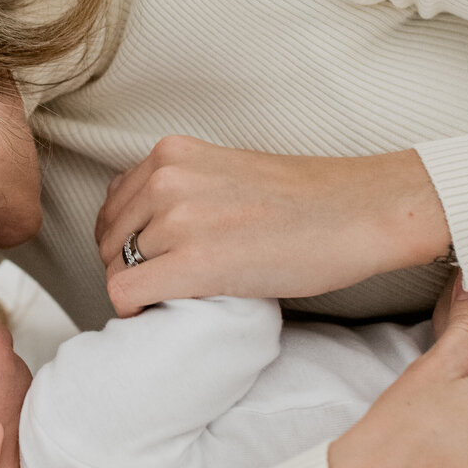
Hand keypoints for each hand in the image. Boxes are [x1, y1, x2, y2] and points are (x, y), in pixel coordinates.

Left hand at [97, 136, 450, 315]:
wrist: (359, 212)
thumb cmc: (304, 200)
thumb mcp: (223, 172)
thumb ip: (179, 188)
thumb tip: (140, 230)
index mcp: (170, 153)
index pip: (114, 204)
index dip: (127, 240)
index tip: (153, 260)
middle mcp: (166, 178)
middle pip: (107, 239)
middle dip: (129, 267)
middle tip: (167, 286)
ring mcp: (179, 218)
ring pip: (114, 268)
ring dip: (140, 289)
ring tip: (178, 298)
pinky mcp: (196, 261)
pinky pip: (126, 293)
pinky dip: (136, 310)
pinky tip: (162, 314)